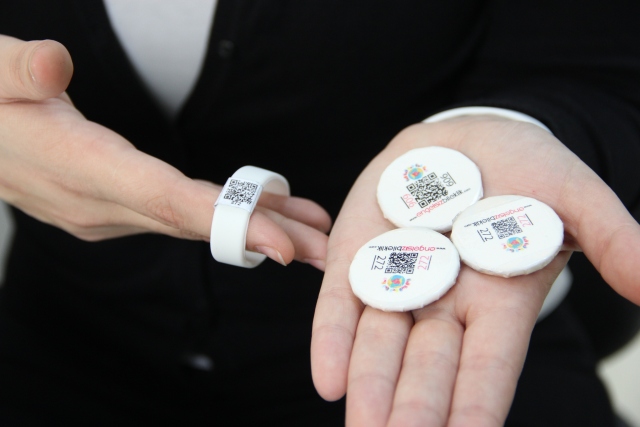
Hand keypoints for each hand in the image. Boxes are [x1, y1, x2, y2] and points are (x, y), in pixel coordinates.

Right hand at [0, 35, 330, 267]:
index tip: (281, 246)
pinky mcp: (120, 208)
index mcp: (81, 167)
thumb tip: (52, 62)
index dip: (226, 222)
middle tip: (328, 250)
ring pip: (197, 222)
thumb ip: (20, 71)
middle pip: (197, 221)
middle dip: (264, 235)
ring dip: (256, 227)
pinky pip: (184, 214)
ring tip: (316, 231)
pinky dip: (229, 217)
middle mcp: (103, 204)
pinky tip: (268, 215)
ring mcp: (113, 213)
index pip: (164, 200)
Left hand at [311, 116, 639, 425]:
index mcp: (499, 301)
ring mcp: (397, 280)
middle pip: (430, 367)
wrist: (462, 138)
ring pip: (381, 343)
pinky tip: (327, 380)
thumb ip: (611, 237)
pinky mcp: (357, 255)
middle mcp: (445, 302)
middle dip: (416, 408)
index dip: (478, 404)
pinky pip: (341, 303)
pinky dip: (332, 338)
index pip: (490, 365)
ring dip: (371, 386)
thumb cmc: (524, 168)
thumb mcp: (573, 194)